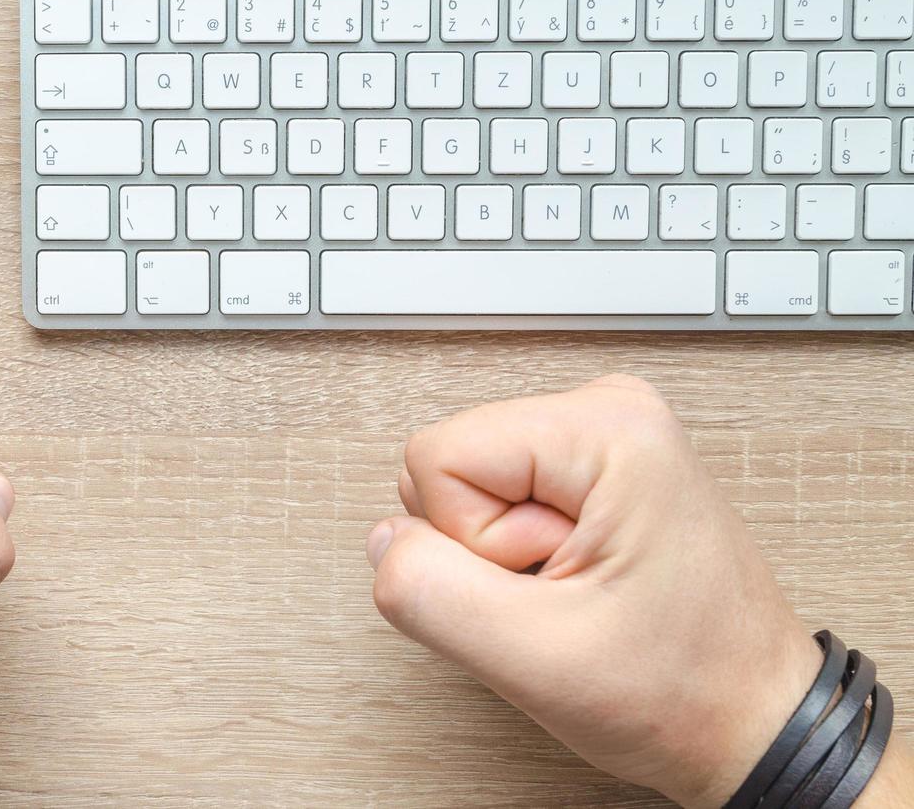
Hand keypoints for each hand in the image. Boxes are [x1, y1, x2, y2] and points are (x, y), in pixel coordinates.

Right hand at [366, 375, 820, 806]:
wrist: (751, 723)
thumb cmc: (684, 690)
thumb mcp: (537, 658)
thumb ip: (429, 593)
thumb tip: (383, 543)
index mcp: (608, 428)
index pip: (436, 458)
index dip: (469, 544)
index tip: (548, 582)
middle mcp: (608, 411)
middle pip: (450, 466)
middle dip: (486, 550)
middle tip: (565, 592)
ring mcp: (602, 439)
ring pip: (467, 487)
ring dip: (502, 559)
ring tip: (578, 592)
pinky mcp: (592, 472)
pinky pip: (497, 502)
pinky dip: (521, 558)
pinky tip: (577, 585)